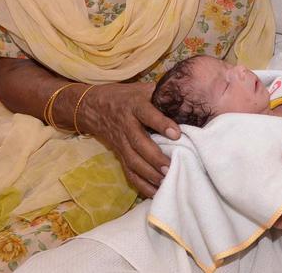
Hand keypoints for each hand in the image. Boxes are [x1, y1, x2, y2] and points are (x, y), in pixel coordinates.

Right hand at [77, 82, 179, 197]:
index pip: (147, 113)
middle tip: (170, 167)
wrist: (93, 107)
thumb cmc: (125, 97)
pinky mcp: (119, 155)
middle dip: (154, 157)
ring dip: (149, 173)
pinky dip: (141, 184)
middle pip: (138, 143)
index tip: (176, 134)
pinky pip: (129, 172)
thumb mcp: (141, 89)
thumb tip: (187, 97)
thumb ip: (161, 94)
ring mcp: (121, 142)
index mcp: (134, 106)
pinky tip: (155, 192)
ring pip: (133, 160)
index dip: (160, 123)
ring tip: (165, 181)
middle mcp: (126, 125)